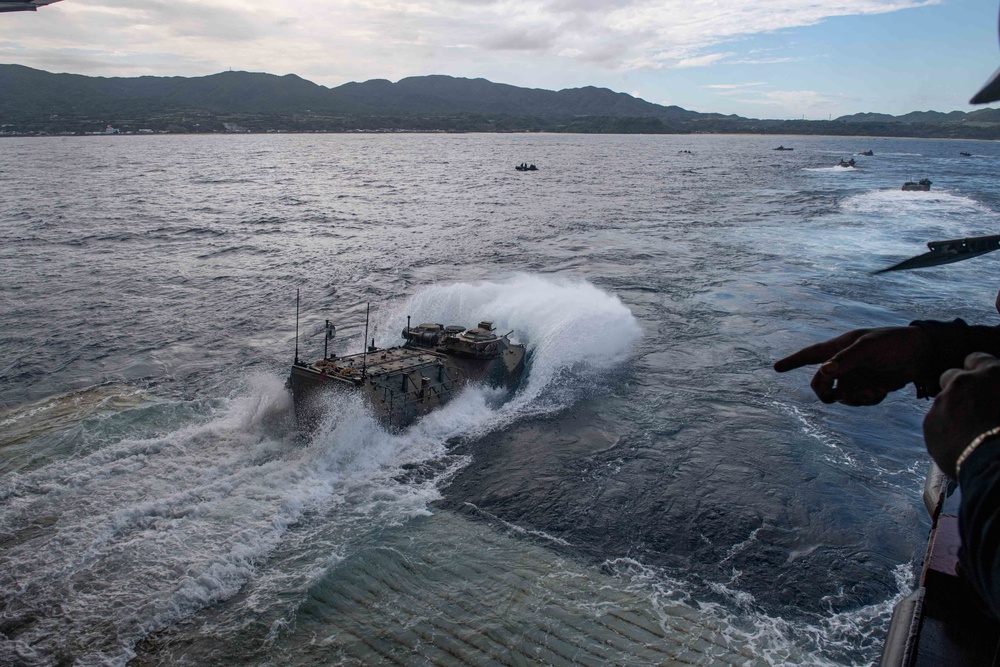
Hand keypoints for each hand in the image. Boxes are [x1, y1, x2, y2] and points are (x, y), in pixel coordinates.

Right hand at [774, 327, 931, 405]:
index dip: (793, 361)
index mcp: (840, 348)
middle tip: (835, 395)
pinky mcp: (870, 387)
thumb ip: (846, 360)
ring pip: (840, 396)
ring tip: (871, 394)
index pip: (810, 355)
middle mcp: (845, 363)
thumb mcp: (869, 348)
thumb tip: (824, 372)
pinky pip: (859, 401)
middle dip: (825, 392)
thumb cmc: (895, 343)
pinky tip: (882, 393)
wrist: (924, 355)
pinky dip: (867, 400)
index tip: (776, 368)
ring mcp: (857, 376)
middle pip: (820, 383)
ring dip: (852, 399)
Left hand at [923, 353, 999, 476]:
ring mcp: (942, 403)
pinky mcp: (930, 425)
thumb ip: (998, 390)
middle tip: (971, 405)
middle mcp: (962, 383)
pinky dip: (944, 430)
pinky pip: (935, 423)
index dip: (978, 370)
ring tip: (968, 432)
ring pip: (942, 402)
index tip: (980, 381)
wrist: (997, 464)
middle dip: (958, 388)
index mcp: (991, 373)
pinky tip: (959, 444)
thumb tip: (992, 398)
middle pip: (950, 377)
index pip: (977, 359)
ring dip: (951, 411)